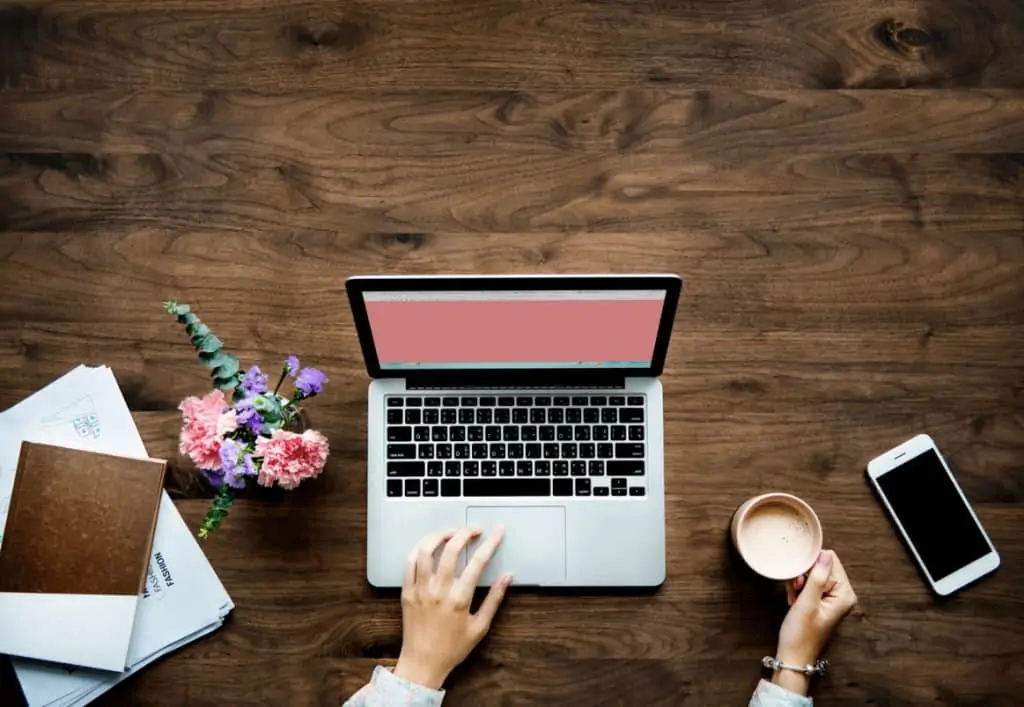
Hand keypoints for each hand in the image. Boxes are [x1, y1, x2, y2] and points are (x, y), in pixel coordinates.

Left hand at [393, 527, 512, 689]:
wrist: (422, 663)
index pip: (478, 562)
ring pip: (426, 550)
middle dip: (465, 533)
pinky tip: (428, 546)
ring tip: (450, 533)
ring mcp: (420, 590)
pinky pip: (409, 562)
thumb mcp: (480, 626)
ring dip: (440, 535)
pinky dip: (419, 549)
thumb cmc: (452, 648)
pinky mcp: (407, 592)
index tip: (497, 532)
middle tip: (473, 530)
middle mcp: (439, 591)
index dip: (490, 543)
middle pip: (451, 549)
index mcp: (459, 599)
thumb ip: (494, 599)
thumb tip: (507, 578)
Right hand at [773, 549, 857, 694]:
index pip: (830, 561)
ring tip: (795, 599)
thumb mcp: (807, 602)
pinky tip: (795, 601)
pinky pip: (810, 584)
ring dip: (799, 583)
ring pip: (813, 574)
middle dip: (804, 575)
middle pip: (821, 566)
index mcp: (845, 594)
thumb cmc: (801, 634)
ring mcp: (833, 598)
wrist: (794, 657)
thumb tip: (825, 554)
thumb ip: (817, 576)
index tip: (800, 582)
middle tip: (796, 591)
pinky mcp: (823, 601)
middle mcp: (843, 594)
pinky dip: (799, 590)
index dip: (811, 566)